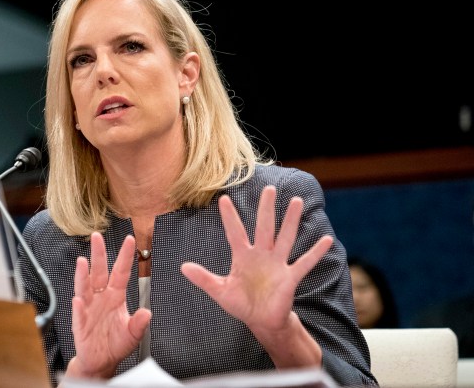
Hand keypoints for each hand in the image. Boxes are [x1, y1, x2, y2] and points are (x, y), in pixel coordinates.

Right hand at [67, 232, 151, 379]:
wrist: (101, 361)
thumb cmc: (115, 344)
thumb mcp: (132, 334)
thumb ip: (139, 324)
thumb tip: (147, 313)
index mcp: (115, 296)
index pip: (120, 272)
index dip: (124, 256)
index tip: (130, 240)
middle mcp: (101, 298)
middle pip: (99, 272)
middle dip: (98, 254)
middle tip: (96, 237)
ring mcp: (88, 308)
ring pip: (84, 287)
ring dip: (83, 275)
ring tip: (82, 262)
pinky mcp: (80, 322)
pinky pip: (79, 312)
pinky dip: (78, 306)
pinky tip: (78, 299)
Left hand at [181, 185, 332, 335]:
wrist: (261, 321)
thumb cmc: (241, 303)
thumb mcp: (220, 291)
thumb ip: (203, 279)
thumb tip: (182, 266)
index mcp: (242, 256)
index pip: (234, 232)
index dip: (229, 216)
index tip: (223, 198)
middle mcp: (261, 254)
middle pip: (264, 227)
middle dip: (266, 209)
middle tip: (268, 188)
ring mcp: (277, 264)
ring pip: (285, 237)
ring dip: (291, 221)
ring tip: (296, 201)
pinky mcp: (290, 277)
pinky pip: (304, 263)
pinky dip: (315, 252)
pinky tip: (326, 239)